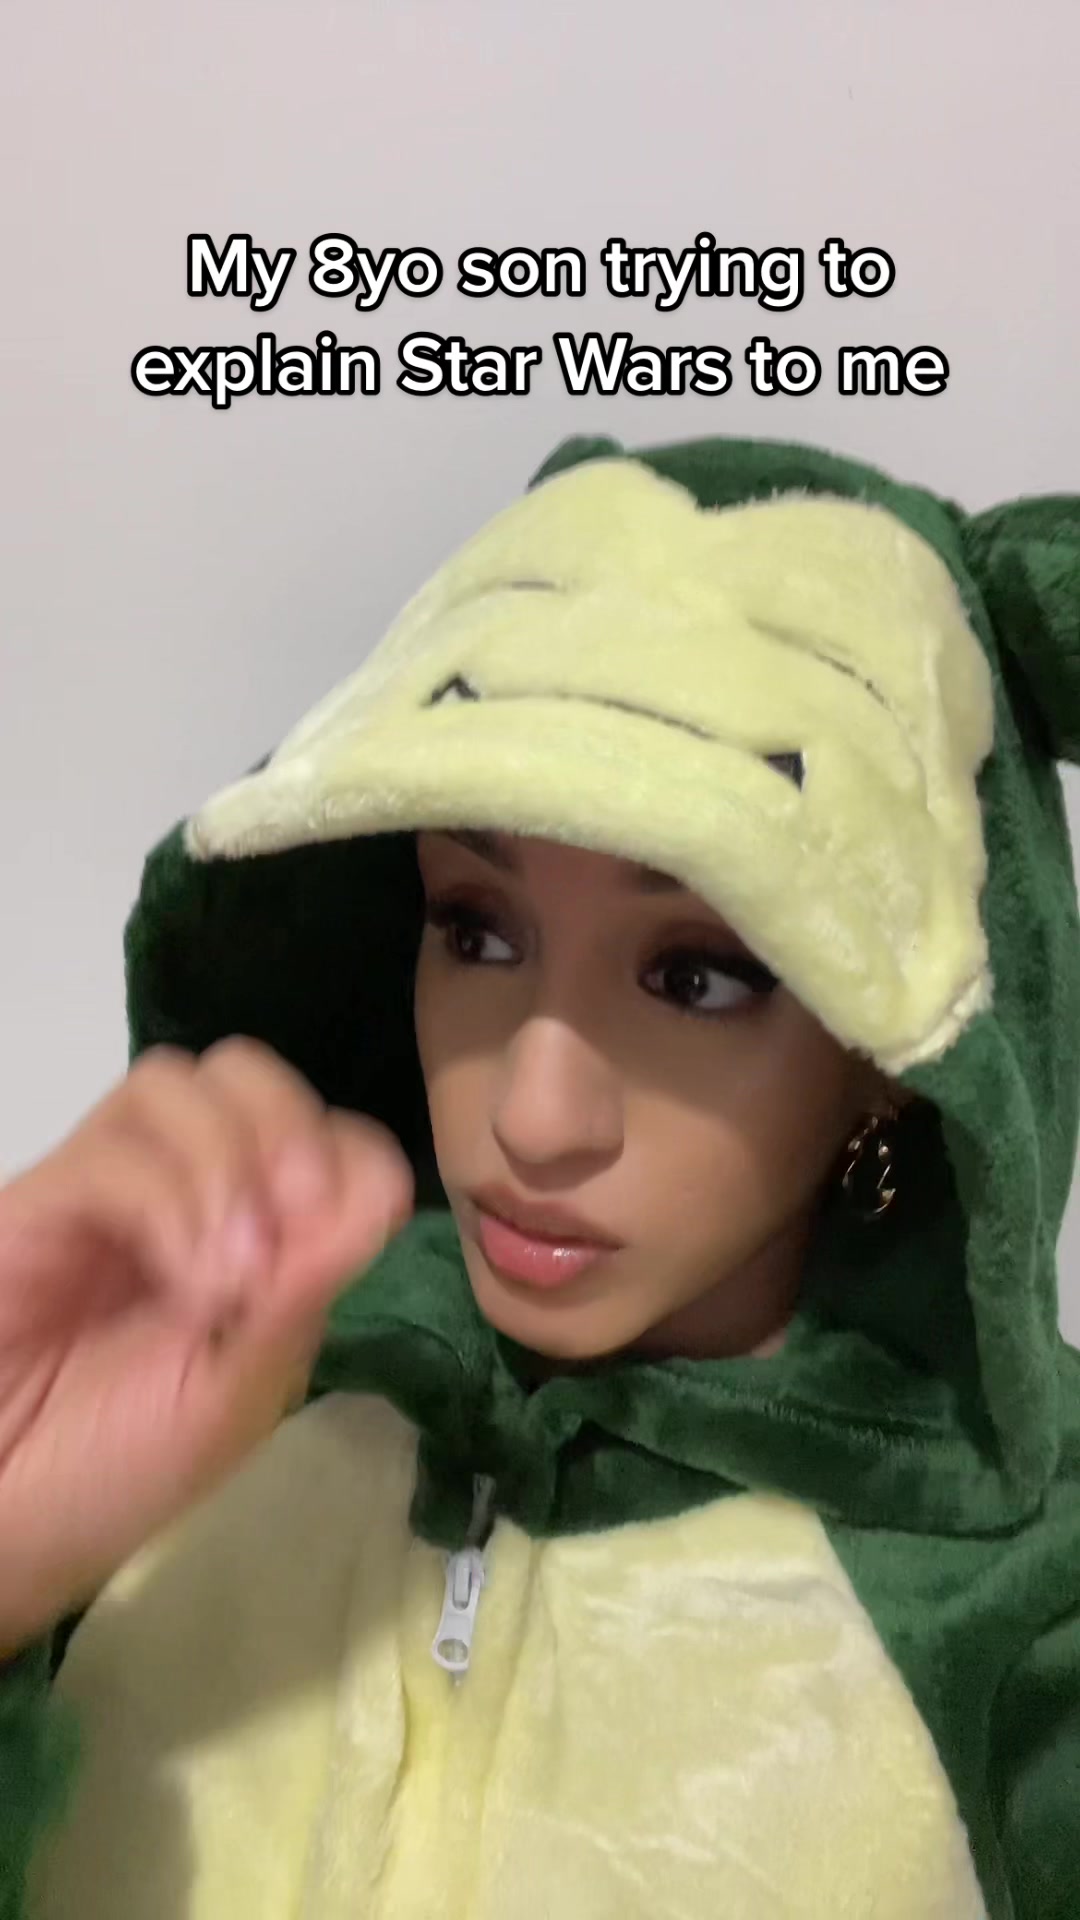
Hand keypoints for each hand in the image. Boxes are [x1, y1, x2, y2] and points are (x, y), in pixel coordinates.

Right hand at [0, 1039, 413, 1653]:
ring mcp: (104, 1189)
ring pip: (173, 1083)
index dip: (344, 1155)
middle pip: (241, 1072)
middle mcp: (177, 1188)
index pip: (315, 1126)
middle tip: (297, 1219)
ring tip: (233, 1270)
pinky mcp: (37, 1205)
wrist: (2, 1518)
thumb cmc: (117, 1471)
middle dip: (289, 1126)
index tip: (339, 1238)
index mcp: (245, 1230)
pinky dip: (170, 1203)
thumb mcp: (239, 1393)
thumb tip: (381, 1194)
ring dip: (229, 1160)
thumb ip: (302, 1293)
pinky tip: (189, 1283)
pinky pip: (110, 1154)